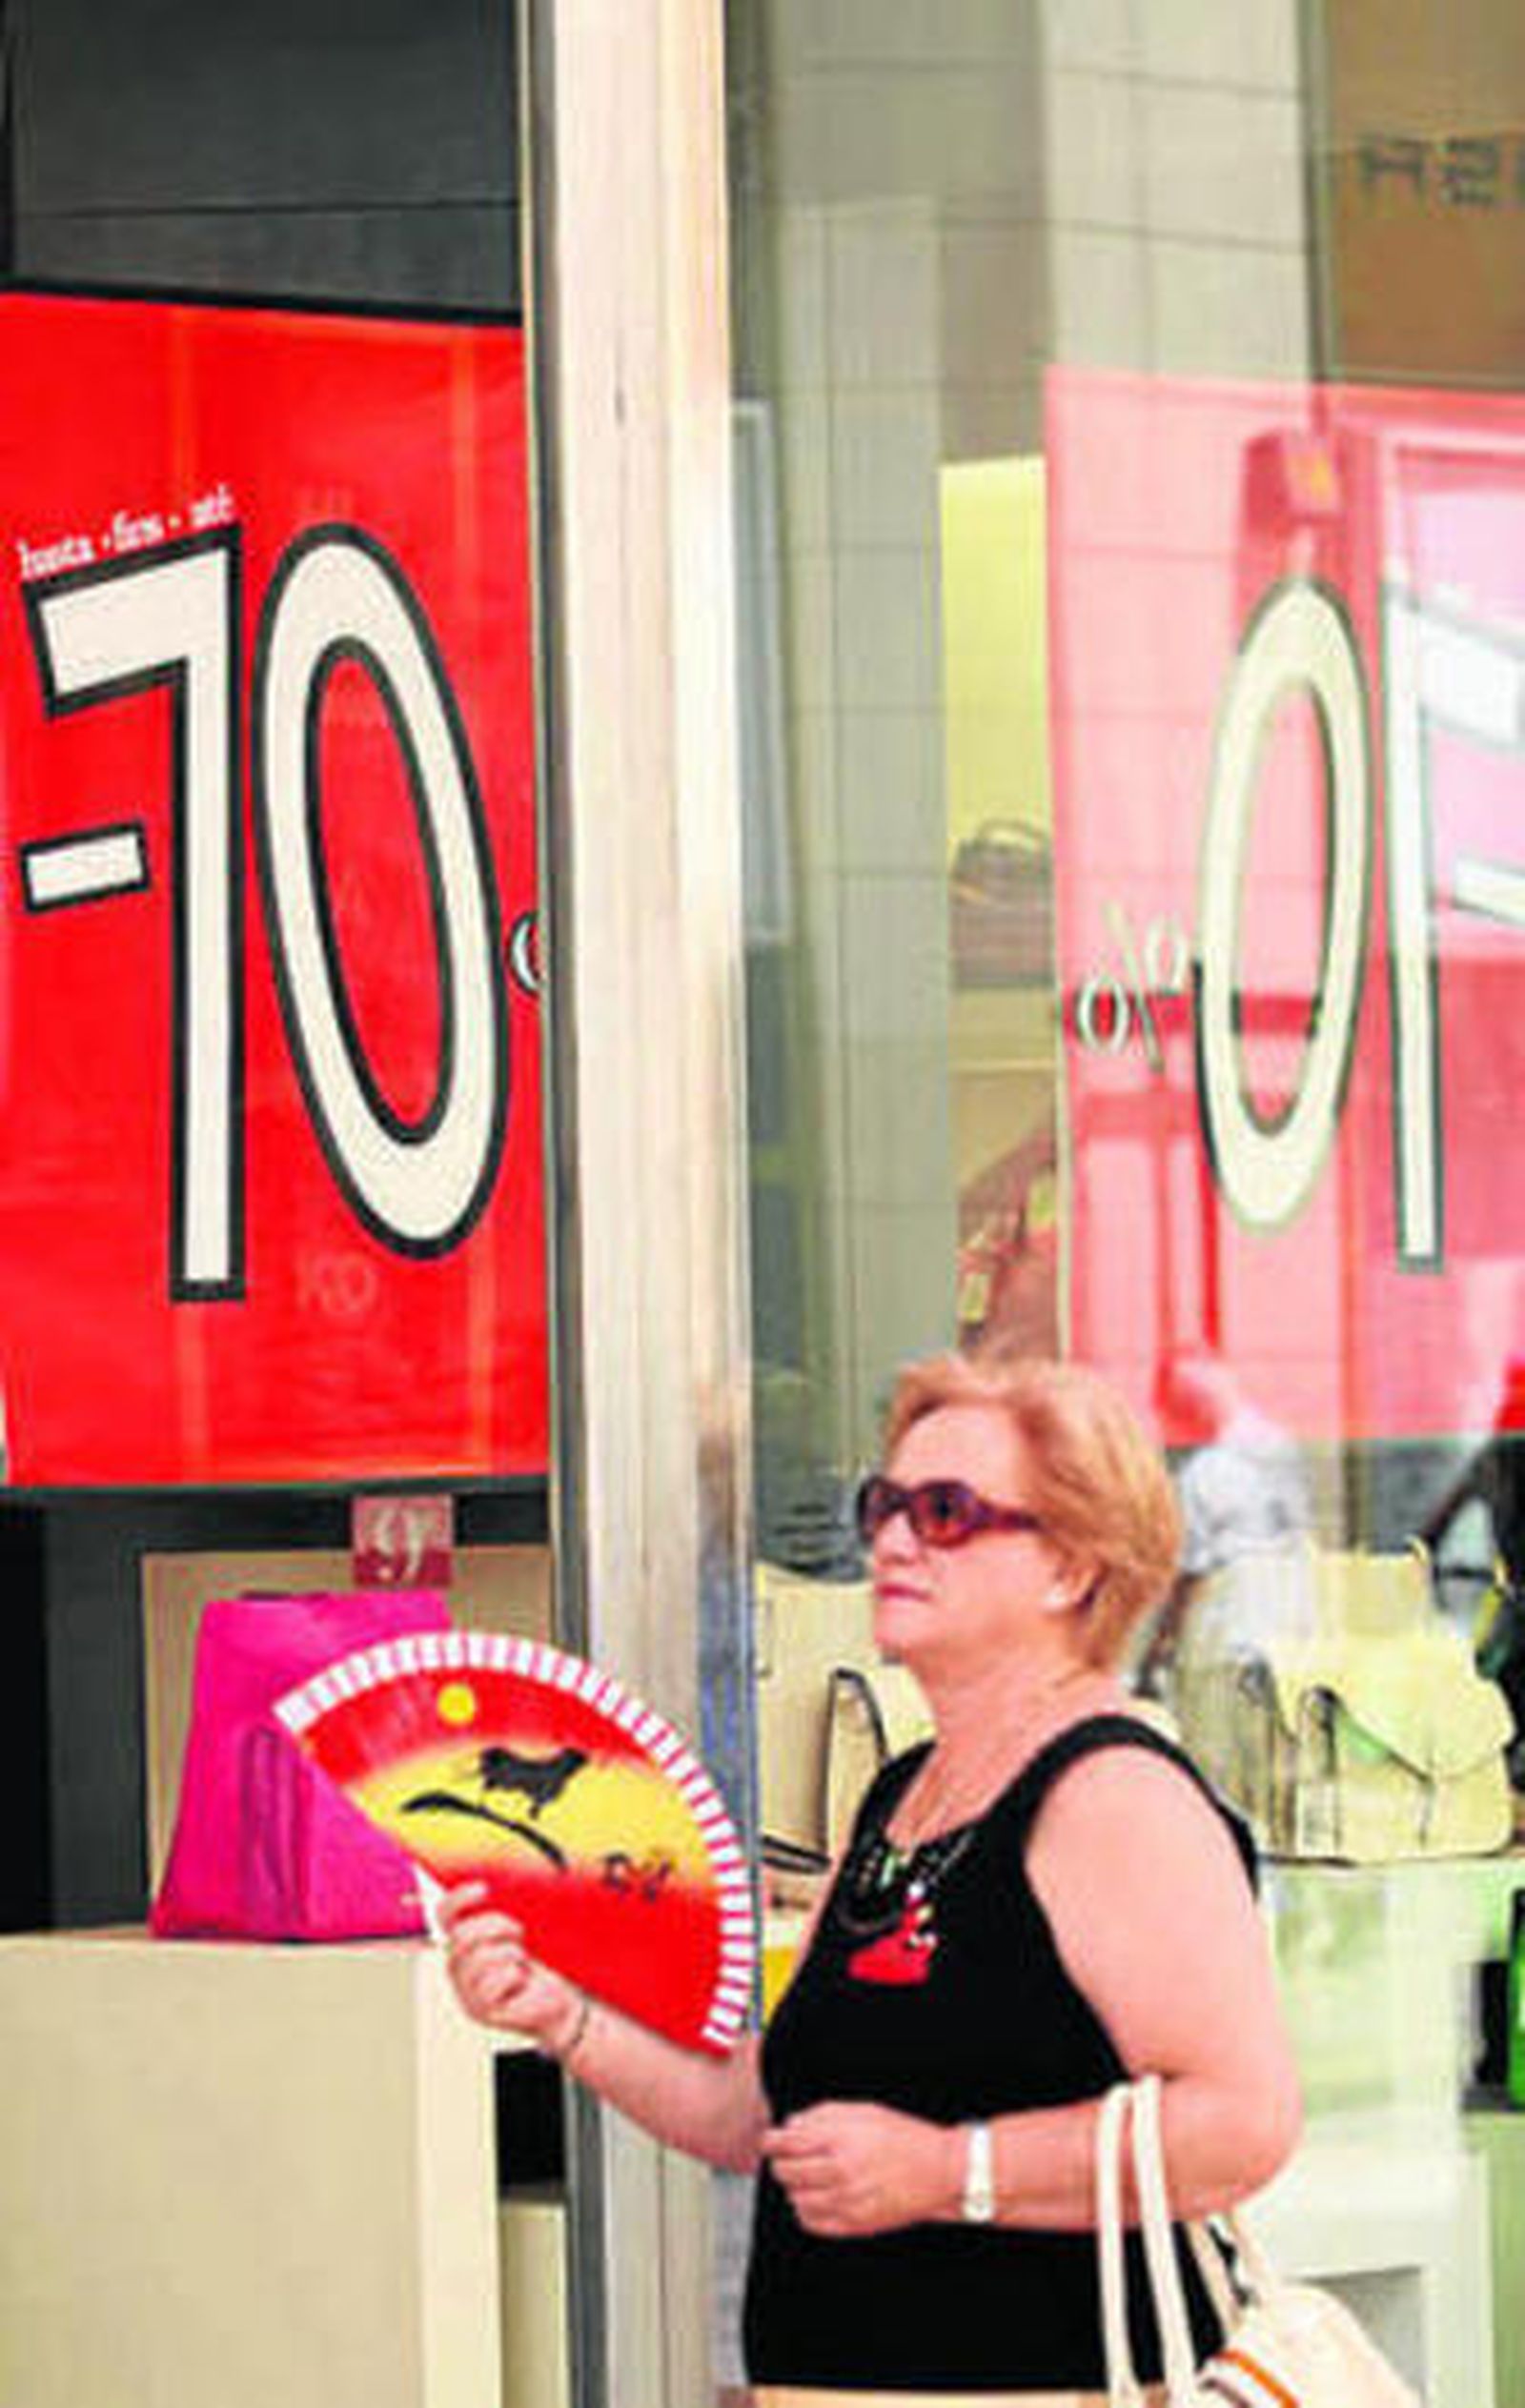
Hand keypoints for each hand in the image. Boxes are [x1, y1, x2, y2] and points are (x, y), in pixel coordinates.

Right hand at [438, 1880, 583, 2054]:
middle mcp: (458, 1972)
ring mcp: (466, 1994)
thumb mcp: (514, 1942)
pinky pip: (492, 1984)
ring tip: (520, 1959)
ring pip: (477, 1959)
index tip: (483, 1889)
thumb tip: (495, 1891)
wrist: (554, 2008)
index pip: (443, 1918)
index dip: (457, 1900)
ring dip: (508, 1952)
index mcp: (462, 1948)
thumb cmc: (534, 1973)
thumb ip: (496, 1924)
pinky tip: (521, 1982)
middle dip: (493, 1926)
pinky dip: (513, 1975)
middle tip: (517, 1931)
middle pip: (460, 1937)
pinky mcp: (481, 2012)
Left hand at [761, 2100, 959, 2236]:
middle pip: (786, 2172)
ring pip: (796, 2199)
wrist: (939, 2171)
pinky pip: (813, 2223)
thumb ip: (823, 2114)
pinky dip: (806, 2211)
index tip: (768, 2140)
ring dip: (795, 2187)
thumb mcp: (863, 2111)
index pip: (787, 2143)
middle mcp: (841, 2172)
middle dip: (780, 2163)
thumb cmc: (904, 2137)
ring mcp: (847, 2201)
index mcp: (841, 2140)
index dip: (770, 2141)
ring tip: (805, 2178)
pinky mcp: (855, 2224)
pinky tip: (816, 2198)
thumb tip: (791, 2124)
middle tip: (785, 2158)